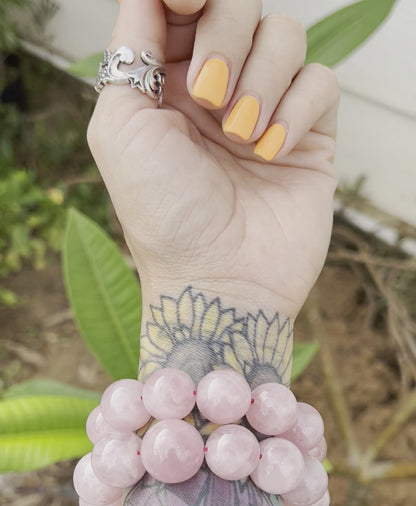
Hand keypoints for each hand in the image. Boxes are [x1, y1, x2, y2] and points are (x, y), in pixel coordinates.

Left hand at [88, 0, 338, 316]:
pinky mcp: (309, 133)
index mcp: (167, 79)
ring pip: (285, 33)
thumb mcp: (120, 126)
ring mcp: (267, 107)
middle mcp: (218, 86)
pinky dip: (297, 110)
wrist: (217, 280)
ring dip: (261, 80)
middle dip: (224, 37)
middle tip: (209, 97)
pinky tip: (271, 153)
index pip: (183, 3)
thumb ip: (130, 47)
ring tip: (240, 137)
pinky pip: (321, 80)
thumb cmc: (162, 214)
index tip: (186, 4)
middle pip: (238, 3)